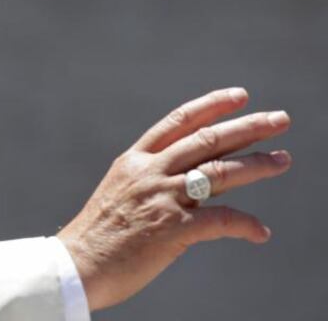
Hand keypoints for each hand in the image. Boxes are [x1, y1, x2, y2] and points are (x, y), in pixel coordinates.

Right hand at [56, 88, 291, 310]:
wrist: (77, 265)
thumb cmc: (99, 235)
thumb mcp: (122, 193)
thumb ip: (157, 181)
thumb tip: (201, 181)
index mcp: (134, 160)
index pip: (179, 122)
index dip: (212, 106)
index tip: (240, 96)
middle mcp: (149, 172)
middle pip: (207, 140)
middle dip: (248, 128)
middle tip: (280, 119)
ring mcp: (161, 198)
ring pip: (219, 172)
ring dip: (257, 165)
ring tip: (283, 159)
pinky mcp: (172, 229)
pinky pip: (220, 220)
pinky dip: (245, 225)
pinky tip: (259, 232)